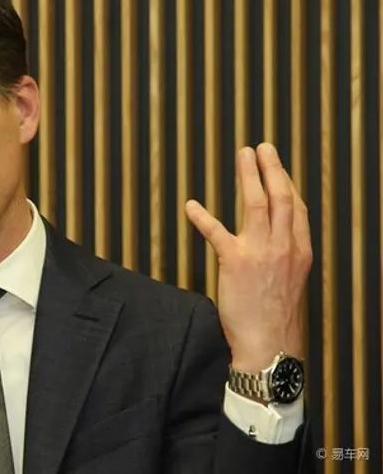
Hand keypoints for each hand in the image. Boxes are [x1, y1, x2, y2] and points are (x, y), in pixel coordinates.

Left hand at [185, 143, 312, 372]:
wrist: (269, 343)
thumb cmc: (276, 316)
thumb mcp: (292, 281)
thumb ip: (285, 256)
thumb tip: (275, 240)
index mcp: (300, 251)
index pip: (296, 209)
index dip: (287, 184)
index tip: (278, 168)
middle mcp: (284, 246)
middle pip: (282, 197)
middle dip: (272, 168)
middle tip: (263, 148)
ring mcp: (261, 252)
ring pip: (257, 203)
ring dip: (249, 176)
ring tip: (244, 155)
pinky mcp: (235, 262)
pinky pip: (216, 231)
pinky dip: (201, 216)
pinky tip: (191, 205)